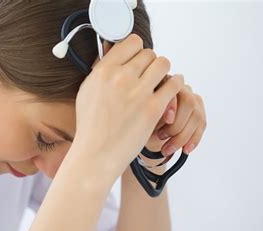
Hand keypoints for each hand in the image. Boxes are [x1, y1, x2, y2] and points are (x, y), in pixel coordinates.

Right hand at [72, 34, 183, 178]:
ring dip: (164, 71)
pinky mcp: (152, 108)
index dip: (137, 51)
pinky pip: (174, 84)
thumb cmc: (91, 126)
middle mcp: (120, 77)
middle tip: (149, 76)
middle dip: (150, 64)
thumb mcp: (87, 91)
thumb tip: (111, 51)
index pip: (130, 42)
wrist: (96, 155)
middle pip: (148, 53)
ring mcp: (137, 92)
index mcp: (102, 71)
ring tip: (161, 81)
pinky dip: (175, 84)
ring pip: (163, 63)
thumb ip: (101, 70)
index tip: (138, 61)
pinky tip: (172, 90)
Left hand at [146, 74, 206, 156]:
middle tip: (161, 137)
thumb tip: (163, 116)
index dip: (172, 104)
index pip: (173, 88)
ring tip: (167, 149)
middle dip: (177, 124)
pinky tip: (185, 149)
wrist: (145, 133)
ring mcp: (192, 99)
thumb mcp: (140, 117)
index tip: (167, 120)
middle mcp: (180, 88)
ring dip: (183, 136)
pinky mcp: (198, 112)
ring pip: (196, 116)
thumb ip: (149, 112)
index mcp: (162, 83)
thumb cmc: (140, 122)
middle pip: (189, 102)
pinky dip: (194, 139)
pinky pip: (201, 125)